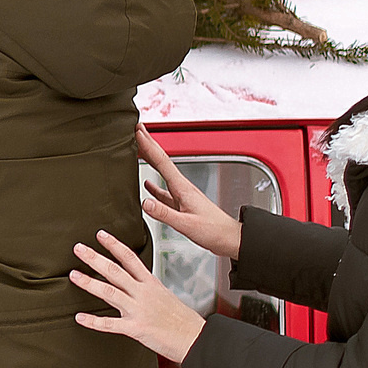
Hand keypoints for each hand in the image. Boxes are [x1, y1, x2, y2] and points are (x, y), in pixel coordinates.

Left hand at [71, 231, 205, 363]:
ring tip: (73, 276)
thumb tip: (131, 282)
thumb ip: (145, 287)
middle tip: (79, 248)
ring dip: (89, 283)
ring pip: (110, 293)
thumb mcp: (164, 295)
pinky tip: (80, 317)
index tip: (100, 235)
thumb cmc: (181, 319)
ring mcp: (139, 310)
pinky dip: (94, 321)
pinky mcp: (136, 328)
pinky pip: (111, 324)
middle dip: (95, 258)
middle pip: (115, 271)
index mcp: (151, 283)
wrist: (194, 338)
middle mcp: (143, 293)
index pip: (130, 258)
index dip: (114, 245)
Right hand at [136, 128, 240, 259]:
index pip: (162, 161)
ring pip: (162, 172)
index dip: (149, 145)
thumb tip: (145, 202)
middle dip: (149, 144)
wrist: (229, 238)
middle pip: (162, 161)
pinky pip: (164, 190)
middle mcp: (182, 187)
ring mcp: (182, 195)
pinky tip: (147, 185)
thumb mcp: (186, 224)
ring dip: (151, 160)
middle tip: (138, 129)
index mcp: (183, 188)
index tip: (138, 132)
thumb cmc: (214, 231)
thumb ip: (164, 213)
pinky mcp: (182, 205)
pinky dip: (154, 184)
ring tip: (140, 150)